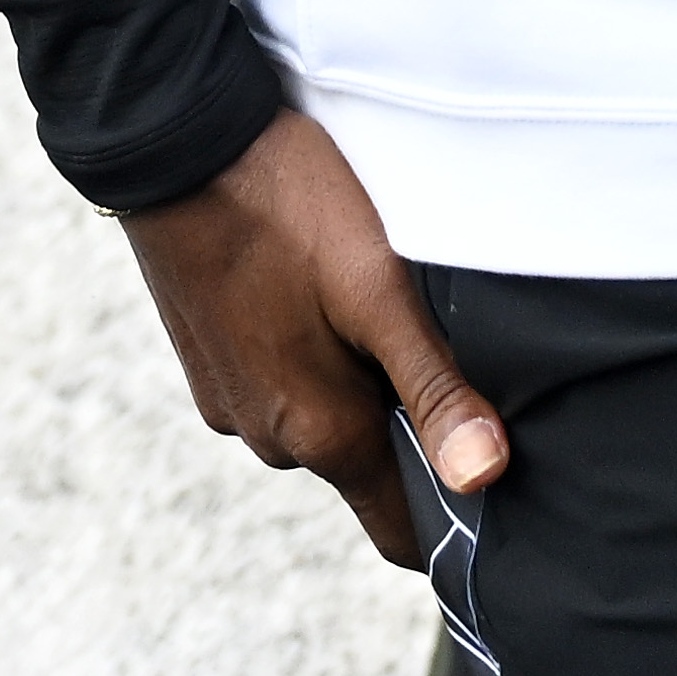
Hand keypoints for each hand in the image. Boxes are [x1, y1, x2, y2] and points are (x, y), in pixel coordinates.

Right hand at [116, 110, 508, 563]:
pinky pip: (284, 382)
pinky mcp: (212, 362)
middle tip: (456, 348)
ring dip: (365, 382)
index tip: (500, 479)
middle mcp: (269, 436)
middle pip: (370, 467)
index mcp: (318, 432)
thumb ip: (433, 387)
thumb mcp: (380, 290)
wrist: (176, 146)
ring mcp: (232, 401)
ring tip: (390, 305)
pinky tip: (331, 291)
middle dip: (416, 428)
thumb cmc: (288, 208)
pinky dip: (319, 354)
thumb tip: (484, 477)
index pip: (399, 529)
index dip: (455, 516)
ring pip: (325, 418)